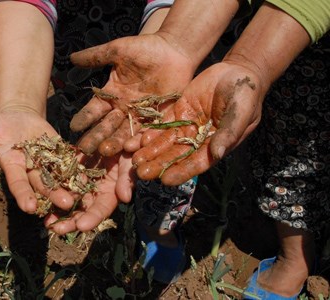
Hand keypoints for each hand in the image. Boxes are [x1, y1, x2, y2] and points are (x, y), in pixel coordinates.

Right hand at [0, 111, 75, 213]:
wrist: (18, 116)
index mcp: (12, 167)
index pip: (18, 184)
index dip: (24, 195)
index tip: (30, 208)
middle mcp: (30, 170)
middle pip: (42, 186)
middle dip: (53, 196)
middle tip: (65, 205)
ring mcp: (46, 164)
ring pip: (58, 179)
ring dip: (69, 189)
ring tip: (81, 198)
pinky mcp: (60, 155)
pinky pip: (71, 165)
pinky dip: (79, 173)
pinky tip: (90, 181)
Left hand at [46, 152, 135, 234]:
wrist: (116, 126)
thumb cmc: (127, 144)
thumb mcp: (129, 160)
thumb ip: (126, 178)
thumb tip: (124, 198)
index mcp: (110, 192)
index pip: (101, 209)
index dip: (92, 218)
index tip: (81, 226)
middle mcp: (94, 190)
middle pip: (82, 211)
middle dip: (70, 222)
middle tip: (57, 229)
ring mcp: (80, 181)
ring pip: (67, 200)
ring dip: (56, 211)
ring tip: (46, 221)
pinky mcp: (69, 169)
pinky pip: (58, 182)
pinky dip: (50, 191)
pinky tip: (38, 199)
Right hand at [69, 34, 193, 156]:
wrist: (175, 50)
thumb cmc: (145, 48)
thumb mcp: (117, 51)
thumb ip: (95, 56)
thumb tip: (71, 58)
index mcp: (111, 95)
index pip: (94, 110)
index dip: (84, 118)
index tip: (74, 127)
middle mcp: (123, 109)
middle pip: (106, 126)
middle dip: (95, 137)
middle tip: (84, 149)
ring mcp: (141, 116)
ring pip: (124, 133)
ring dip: (114, 143)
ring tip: (104, 151)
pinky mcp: (159, 119)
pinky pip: (148, 132)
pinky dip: (139, 140)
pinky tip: (130, 148)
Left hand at [131, 62, 265, 184]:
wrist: (238, 71)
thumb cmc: (246, 94)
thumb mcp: (241, 112)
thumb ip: (229, 133)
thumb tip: (217, 154)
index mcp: (215, 145)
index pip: (196, 163)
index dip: (181, 172)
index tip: (165, 181)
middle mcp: (198, 140)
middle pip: (175, 156)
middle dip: (158, 165)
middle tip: (140, 173)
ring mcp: (186, 126)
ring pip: (165, 143)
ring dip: (149, 152)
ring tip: (133, 159)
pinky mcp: (178, 112)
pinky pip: (161, 125)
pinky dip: (149, 134)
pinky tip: (135, 141)